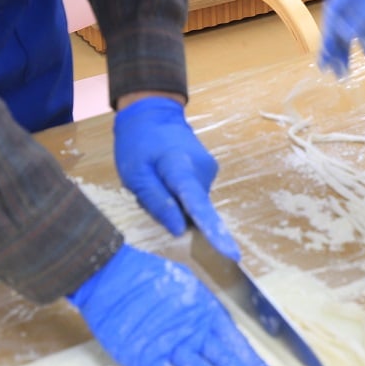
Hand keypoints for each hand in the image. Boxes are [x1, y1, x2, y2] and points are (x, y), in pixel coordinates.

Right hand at [70, 246, 289, 365]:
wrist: (110, 274)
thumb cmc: (148, 279)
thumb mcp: (186, 287)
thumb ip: (205, 312)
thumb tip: (226, 333)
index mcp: (207, 313)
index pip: (241, 348)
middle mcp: (194, 331)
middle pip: (230, 363)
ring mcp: (170, 344)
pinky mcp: (146, 357)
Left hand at [115, 95, 240, 260]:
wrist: (153, 112)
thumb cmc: (138, 143)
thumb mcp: (135, 175)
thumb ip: (157, 202)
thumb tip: (180, 231)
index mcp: (181, 169)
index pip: (199, 206)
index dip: (212, 232)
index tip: (229, 253)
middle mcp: (203, 171)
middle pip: (194, 209)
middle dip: (174, 213)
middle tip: (147, 192)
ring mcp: (209, 170)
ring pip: (192, 203)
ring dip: (175, 203)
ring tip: (155, 181)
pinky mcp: (208, 171)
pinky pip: (193, 194)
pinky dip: (179, 195)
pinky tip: (166, 180)